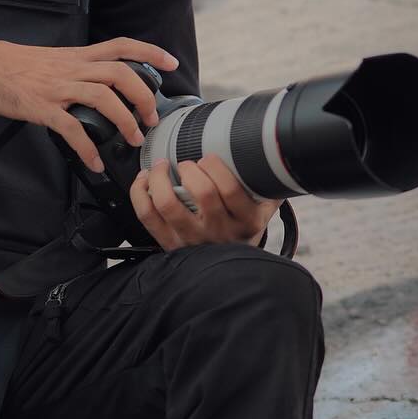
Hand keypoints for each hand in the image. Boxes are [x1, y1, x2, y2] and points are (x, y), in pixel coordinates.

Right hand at [0, 38, 179, 173]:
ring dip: (125, 121)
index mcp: (77, 56)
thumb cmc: (16, 66)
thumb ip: (78, 69)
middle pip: (120, 73)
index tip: (170, 63)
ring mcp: (58, 87)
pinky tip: (95, 161)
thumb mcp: (53, 60)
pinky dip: (87, 148)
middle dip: (143, 96)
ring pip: (104, 97)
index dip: (149, 51)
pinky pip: (72, 128)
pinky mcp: (42, 107)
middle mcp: (72, 68)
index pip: (120, 45)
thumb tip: (98, 85)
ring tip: (133, 139)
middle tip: (151, 118)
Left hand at [129, 154, 280, 251]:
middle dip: (191, 169)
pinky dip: (140, 192)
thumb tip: (277, 149)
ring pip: (167, 203)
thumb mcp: (265, 207)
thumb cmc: (244, 227)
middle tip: (188, 163)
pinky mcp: (168, 243)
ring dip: (160, 177)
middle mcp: (218, 232)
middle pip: (201, 193)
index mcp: (246, 221)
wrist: (233, 268)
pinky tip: (145, 180)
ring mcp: (191, 239)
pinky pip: (147, 215)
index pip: (229, 189)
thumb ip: (271, 182)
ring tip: (161, 166)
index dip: (215, 166)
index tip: (209, 158)